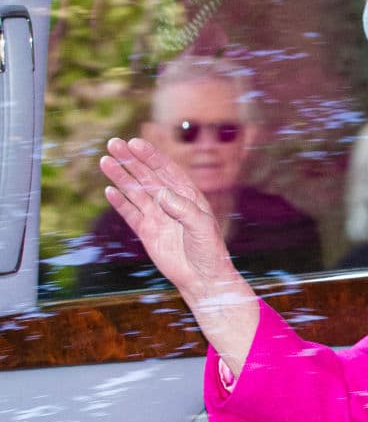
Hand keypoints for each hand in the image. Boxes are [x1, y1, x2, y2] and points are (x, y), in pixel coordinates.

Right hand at [100, 137, 233, 298]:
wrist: (202, 278)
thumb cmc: (208, 250)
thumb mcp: (201, 226)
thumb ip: (183, 209)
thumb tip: (161, 194)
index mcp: (187, 195)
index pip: (166, 170)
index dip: (150, 156)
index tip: (135, 143)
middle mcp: (171, 202)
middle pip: (147, 176)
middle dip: (131, 159)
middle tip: (113, 143)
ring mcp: (158, 216)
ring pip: (135, 191)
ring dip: (121, 176)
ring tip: (105, 161)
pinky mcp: (147, 232)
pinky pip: (130, 213)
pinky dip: (119, 202)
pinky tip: (109, 190)